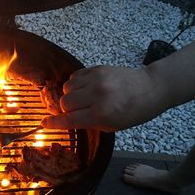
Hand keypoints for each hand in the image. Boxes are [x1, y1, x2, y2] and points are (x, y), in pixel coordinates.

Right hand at [41, 65, 165, 130]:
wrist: (150, 88)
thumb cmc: (134, 111)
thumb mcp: (113, 125)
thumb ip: (90, 123)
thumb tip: (72, 119)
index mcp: (101, 114)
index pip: (69, 120)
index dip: (54, 123)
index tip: (43, 124)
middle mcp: (96, 96)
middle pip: (64, 102)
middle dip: (66, 109)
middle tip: (76, 110)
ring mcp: (96, 80)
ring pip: (67, 88)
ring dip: (70, 95)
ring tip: (81, 97)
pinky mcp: (97, 69)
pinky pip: (75, 76)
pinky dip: (75, 83)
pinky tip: (85, 87)